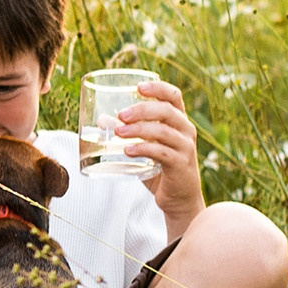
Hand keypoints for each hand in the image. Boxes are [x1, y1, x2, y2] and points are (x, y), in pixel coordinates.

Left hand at [111, 80, 204, 238]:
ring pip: (162, 131)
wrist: (179, 201)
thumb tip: (102, 120)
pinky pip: (162, 153)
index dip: (158, 87)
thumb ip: (127, 135)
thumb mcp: (144, 149)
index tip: (138, 86)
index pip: (173, 96)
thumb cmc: (160, 171)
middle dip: (142, 109)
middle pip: (166, 110)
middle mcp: (185, 131)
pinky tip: (128, 150)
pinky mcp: (181, 165)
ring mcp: (185, 148)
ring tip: (118, 132)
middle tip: (121, 115)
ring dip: (138, 129)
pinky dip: (143, 149)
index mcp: (179, 122)